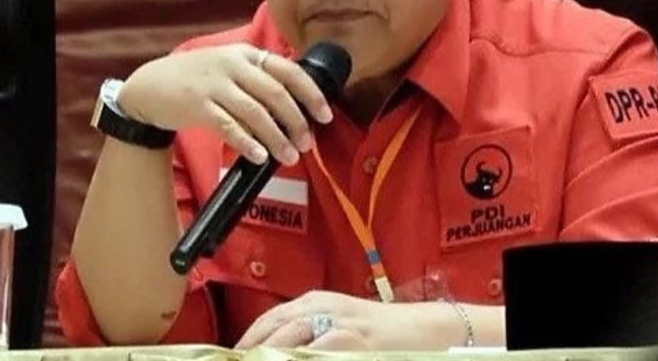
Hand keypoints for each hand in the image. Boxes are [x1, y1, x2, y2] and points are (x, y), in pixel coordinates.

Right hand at [117, 45, 333, 165]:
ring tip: (289, 157)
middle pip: (276, 94)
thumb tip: (298, 103)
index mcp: (246, 54)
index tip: (326, 116)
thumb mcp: (229, 66)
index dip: (311, 94)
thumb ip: (259, 77)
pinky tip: (259, 157)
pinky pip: (229, 127)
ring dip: (277, 138)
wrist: (149, 86)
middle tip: (307, 143)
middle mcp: (233, 65)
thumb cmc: (197, 79)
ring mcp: (215, 85)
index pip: (289, 71)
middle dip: (297, 121)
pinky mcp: (198, 106)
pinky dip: (248, 143)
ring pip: (256, 113)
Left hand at [235, 290, 467, 349]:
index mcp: (315, 301)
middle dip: (252, 351)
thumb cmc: (380, 332)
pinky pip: (316, 353)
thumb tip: (272, 352)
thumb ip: (307, 335)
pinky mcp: (354, 340)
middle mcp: (323, 307)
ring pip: (290, 341)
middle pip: (273, 331)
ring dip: (270, 355)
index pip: (268, 322)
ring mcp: (338, 324)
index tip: (232, 357)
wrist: (426, 329)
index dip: (246, 344)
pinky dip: (300, 358)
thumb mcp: (339, 322)